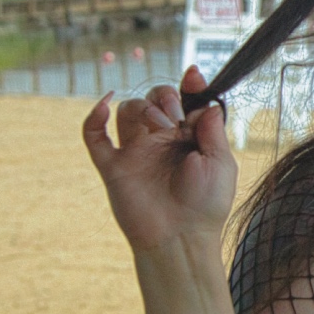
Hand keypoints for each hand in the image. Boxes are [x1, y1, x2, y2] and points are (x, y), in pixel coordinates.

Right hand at [83, 65, 238, 253]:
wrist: (181, 238)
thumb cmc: (206, 205)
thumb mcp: (220, 162)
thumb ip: (213, 130)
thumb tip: (206, 102)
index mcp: (187, 139)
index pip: (182, 102)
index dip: (187, 86)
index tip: (193, 75)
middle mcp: (160, 142)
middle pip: (154, 99)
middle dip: (165, 98)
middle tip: (176, 120)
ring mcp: (135, 152)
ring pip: (127, 110)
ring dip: (142, 107)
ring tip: (159, 128)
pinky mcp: (113, 166)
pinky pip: (94, 136)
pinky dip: (93, 118)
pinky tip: (104, 105)